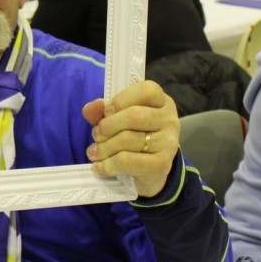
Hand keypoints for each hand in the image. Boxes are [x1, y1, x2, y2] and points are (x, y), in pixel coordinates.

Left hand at [82, 81, 179, 197]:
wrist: (149, 171)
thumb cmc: (133, 136)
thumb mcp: (117, 118)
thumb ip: (102, 110)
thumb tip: (91, 107)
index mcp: (161, 101)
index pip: (146, 90)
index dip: (121, 100)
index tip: (106, 112)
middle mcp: (169, 120)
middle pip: (135, 116)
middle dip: (107, 126)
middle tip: (96, 135)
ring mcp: (168, 143)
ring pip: (129, 139)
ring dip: (104, 147)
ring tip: (94, 152)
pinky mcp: (162, 165)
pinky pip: (128, 161)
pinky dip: (108, 164)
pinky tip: (99, 167)